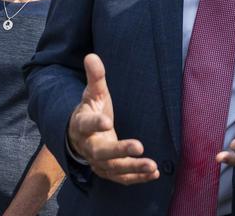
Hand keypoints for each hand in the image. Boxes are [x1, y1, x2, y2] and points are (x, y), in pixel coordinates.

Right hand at [67, 54, 159, 184]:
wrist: (80, 137)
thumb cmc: (90, 110)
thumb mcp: (92, 93)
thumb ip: (95, 77)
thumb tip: (91, 56)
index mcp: (81, 125)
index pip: (86, 125)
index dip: (95, 124)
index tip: (107, 121)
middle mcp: (88, 146)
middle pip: (101, 152)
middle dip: (119, 151)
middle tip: (138, 146)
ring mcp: (97, 162)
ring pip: (113, 169)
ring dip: (133, 168)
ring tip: (153, 165)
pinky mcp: (108, 171)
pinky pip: (122, 178)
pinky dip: (137, 178)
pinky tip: (154, 173)